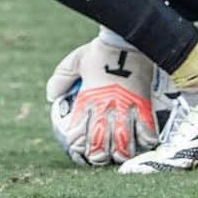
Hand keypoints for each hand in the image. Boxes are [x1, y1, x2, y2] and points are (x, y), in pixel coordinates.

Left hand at [46, 38, 158, 165]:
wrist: (128, 40)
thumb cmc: (100, 51)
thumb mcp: (75, 61)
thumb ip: (61, 79)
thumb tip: (52, 96)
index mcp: (88, 101)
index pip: (78, 135)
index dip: (76, 147)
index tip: (77, 147)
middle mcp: (106, 110)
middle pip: (99, 147)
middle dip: (97, 157)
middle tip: (97, 156)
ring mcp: (126, 110)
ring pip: (123, 147)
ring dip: (119, 155)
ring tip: (118, 155)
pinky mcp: (144, 107)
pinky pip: (146, 133)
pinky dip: (143, 143)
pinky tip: (140, 144)